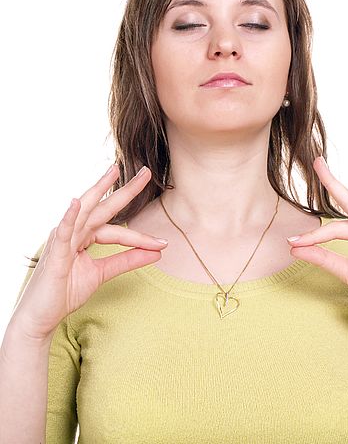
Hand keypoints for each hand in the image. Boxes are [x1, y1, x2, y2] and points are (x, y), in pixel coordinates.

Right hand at [11, 164, 167, 340]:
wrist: (41, 317)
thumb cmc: (65, 292)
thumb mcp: (103, 273)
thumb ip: (127, 261)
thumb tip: (157, 253)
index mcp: (85, 236)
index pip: (117, 230)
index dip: (140, 237)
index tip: (163, 243)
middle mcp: (74, 232)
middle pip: (103, 208)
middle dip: (125, 190)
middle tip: (145, 172)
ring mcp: (63, 239)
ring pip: (85, 211)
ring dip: (99, 190)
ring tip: (114, 172)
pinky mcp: (54, 253)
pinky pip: (62, 231)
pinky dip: (69, 217)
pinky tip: (76, 203)